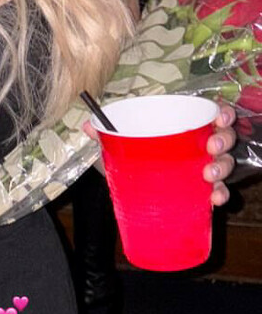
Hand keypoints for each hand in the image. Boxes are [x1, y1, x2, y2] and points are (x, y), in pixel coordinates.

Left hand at [82, 100, 236, 205]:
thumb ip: (107, 134)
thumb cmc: (135, 158)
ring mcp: (205, 168)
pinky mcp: (202, 191)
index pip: (214, 114)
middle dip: (222, 141)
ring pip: (225, 164)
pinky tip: (214, 199)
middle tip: (210, 148)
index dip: (224, 114)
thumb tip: (87, 124)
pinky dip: (220, 195)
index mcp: (186, 126)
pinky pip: (219, 192)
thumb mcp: (121, 145)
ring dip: (222, 168)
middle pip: (224, 138)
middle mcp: (201, 145)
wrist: (133, 191)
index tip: (220, 118)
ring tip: (208, 176)